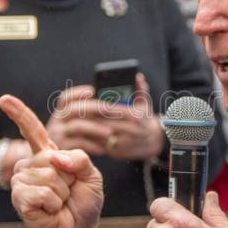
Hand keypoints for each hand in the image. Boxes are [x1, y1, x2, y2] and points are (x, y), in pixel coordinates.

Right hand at [0, 94, 103, 227]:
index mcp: (48, 155)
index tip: (4, 99)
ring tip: (59, 202)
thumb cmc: (83, 204)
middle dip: (68, 177)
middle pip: (49, 157)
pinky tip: (51, 211)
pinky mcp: (18, 198)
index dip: (19, 114)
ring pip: (47, 175)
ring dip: (61, 192)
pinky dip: (53, 203)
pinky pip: (40, 192)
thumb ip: (79, 158)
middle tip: (67, 192)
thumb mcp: (91, 175)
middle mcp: (31, 165)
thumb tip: (54, 157)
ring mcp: (22, 182)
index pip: (33, 130)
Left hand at [46, 74, 164, 159]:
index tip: (85, 101)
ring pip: (100, 134)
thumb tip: (137, 76)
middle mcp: (130, 130)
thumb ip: (139, 89)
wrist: (152, 141)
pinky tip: (83, 133)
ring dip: (88, 128)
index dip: (96, 105)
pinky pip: (100, 144)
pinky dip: (91, 139)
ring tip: (76, 121)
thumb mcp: (144, 103)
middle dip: (89, 117)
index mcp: (135, 115)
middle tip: (75, 111)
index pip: (110, 109)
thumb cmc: (144, 118)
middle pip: (103, 122)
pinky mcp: (118, 152)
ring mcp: (124, 143)